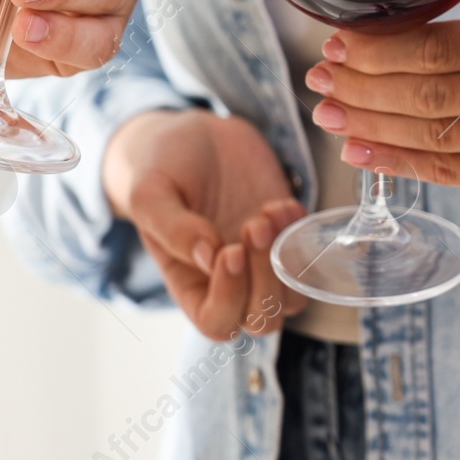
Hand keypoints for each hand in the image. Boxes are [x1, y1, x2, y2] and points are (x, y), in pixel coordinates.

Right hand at [104, 109, 307, 339]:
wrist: (196, 137)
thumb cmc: (164, 167)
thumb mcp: (151, 193)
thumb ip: (172, 227)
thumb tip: (207, 257)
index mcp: (189, 284)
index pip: (216, 322)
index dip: (230, 298)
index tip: (231, 251)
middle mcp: (228, 282)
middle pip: (261, 318)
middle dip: (265, 276)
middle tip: (254, 224)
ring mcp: (262, 262)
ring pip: (292, 298)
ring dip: (287, 259)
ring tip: (269, 211)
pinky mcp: (286, 236)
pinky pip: (308, 259)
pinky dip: (303, 236)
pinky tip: (283, 203)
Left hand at [305, 14, 459, 198]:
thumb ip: (445, 40)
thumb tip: (353, 48)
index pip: (436, 48)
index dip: (378, 50)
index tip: (336, 47)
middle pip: (429, 95)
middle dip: (363, 88)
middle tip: (320, 81)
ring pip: (432, 136)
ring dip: (369, 126)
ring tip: (330, 114)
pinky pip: (444, 171)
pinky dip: (394, 160)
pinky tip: (358, 148)